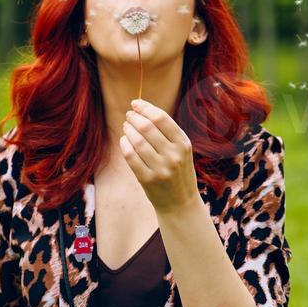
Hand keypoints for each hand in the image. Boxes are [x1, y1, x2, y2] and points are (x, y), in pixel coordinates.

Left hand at [120, 98, 198, 212]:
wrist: (181, 203)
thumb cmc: (179, 171)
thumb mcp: (181, 150)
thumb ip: (167, 132)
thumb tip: (143, 110)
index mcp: (183, 144)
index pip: (161, 118)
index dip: (145, 108)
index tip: (135, 103)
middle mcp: (173, 155)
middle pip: (147, 127)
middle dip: (134, 118)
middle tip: (129, 115)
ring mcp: (161, 168)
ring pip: (137, 141)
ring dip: (128, 130)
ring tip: (126, 126)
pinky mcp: (148, 179)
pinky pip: (131, 157)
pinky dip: (125, 145)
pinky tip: (124, 140)